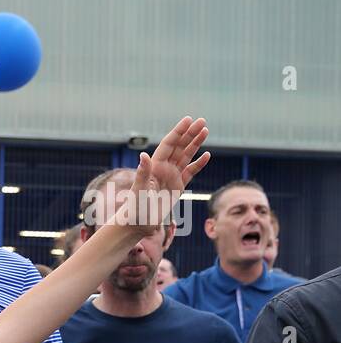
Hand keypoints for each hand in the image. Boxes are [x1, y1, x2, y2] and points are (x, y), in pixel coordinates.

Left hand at [111, 117, 209, 234]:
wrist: (138, 223)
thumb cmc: (134, 207)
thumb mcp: (139, 190)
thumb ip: (143, 173)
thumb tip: (143, 156)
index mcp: (154, 166)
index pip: (168, 145)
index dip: (178, 132)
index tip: (188, 119)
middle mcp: (163, 169)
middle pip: (179, 147)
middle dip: (190, 133)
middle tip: (202, 120)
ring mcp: (171, 177)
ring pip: (186, 156)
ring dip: (195, 144)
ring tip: (205, 130)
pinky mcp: (177, 187)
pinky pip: (190, 172)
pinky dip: (198, 164)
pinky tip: (206, 155)